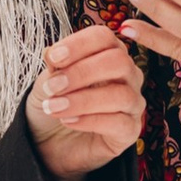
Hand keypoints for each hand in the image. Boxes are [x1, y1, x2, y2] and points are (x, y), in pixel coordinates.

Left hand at [25, 23, 145, 180]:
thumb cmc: (54, 104)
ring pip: (121, 95)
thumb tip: (51, 51)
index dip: (79, 44)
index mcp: (108, 54)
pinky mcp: (130, 131)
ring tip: (54, 107)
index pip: (103, 38)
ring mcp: (132, 103)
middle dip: (82, 72)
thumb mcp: (47, 81)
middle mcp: (127, 75)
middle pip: (119, 62)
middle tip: (53, 86)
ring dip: (82, 100)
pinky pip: (119, 123)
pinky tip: (68, 121)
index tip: (53, 57)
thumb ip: (53, 66)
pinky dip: (89, 120)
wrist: (49, 143)